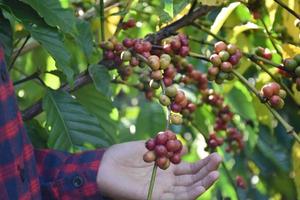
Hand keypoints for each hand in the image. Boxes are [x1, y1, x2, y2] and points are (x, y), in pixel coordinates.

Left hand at [97, 141, 221, 199]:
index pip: (189, 170)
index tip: (215, 154)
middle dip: (206, 170)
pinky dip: (190, 194)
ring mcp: (161, 191)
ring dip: (202, 183)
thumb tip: (182, 146)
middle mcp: (167, 182)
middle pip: (192, 179)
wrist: (104, 166)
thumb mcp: (149, 147)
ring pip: (187, 190)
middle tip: (219, 159)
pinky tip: (200, 186)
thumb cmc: (124, 156)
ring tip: (215, 173)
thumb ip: (166, 147)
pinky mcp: (153, 198)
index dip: (203, 164)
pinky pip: (176, 199)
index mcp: (166, 170)